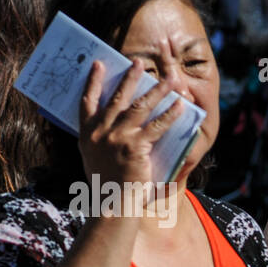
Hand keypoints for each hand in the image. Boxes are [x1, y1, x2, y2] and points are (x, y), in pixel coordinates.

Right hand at [78, 60, 181, 206]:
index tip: (99, 64)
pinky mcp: (134, 147)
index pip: (87, 101)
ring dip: (156, 91)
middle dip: (129, 78)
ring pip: (139, 107)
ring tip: (169, 79)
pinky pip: (156, 126)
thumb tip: (110, 127)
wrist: (112, 204)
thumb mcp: (94, 159)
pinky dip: (170, 115)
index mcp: (87, 134)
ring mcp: (116, 139)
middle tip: (138, 62)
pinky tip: (180, 106)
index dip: (93, 81)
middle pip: (116, 98)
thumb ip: (99, 141)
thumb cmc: (107, 186)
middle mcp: (99, 133)